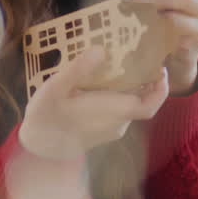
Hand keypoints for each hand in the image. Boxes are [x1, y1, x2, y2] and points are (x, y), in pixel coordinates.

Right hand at [19, 46, 168, 160]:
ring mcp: (111, 130)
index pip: (148, 106)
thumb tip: (100, 49)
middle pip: (142, 102)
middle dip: (147, 81)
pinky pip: (121, 112)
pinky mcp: (104, 132)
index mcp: (110, 112)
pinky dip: (122, 96)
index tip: (160, 69)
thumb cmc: (46, 117)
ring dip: (134, 88)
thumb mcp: (55, 89)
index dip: (160, 89)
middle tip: (141, 57)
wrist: (37, 149)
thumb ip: (78, 69)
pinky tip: (108, 82)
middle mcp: (117, 123)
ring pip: (131, 107)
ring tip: (124, 64)